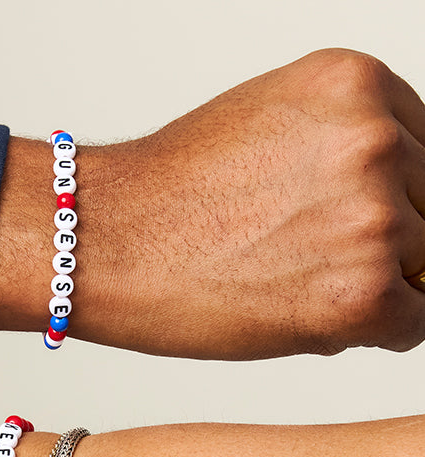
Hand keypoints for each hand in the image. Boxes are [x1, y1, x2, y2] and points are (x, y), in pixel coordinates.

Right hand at [0, 49, 424, 357]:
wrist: (103, 244)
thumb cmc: (169, 196)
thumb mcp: (273, 125)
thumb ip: (348, 146)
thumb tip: (408, 204)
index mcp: (359, 84)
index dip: (397, 198)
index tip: (353, 226)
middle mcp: (376, 141)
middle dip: (392, 243)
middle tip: (315, 262)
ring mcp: (373, 217)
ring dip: (379, 286)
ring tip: (299, 286)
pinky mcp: (361, 293)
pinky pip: (415, 324)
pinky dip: (379, 332)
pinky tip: (314, 319)